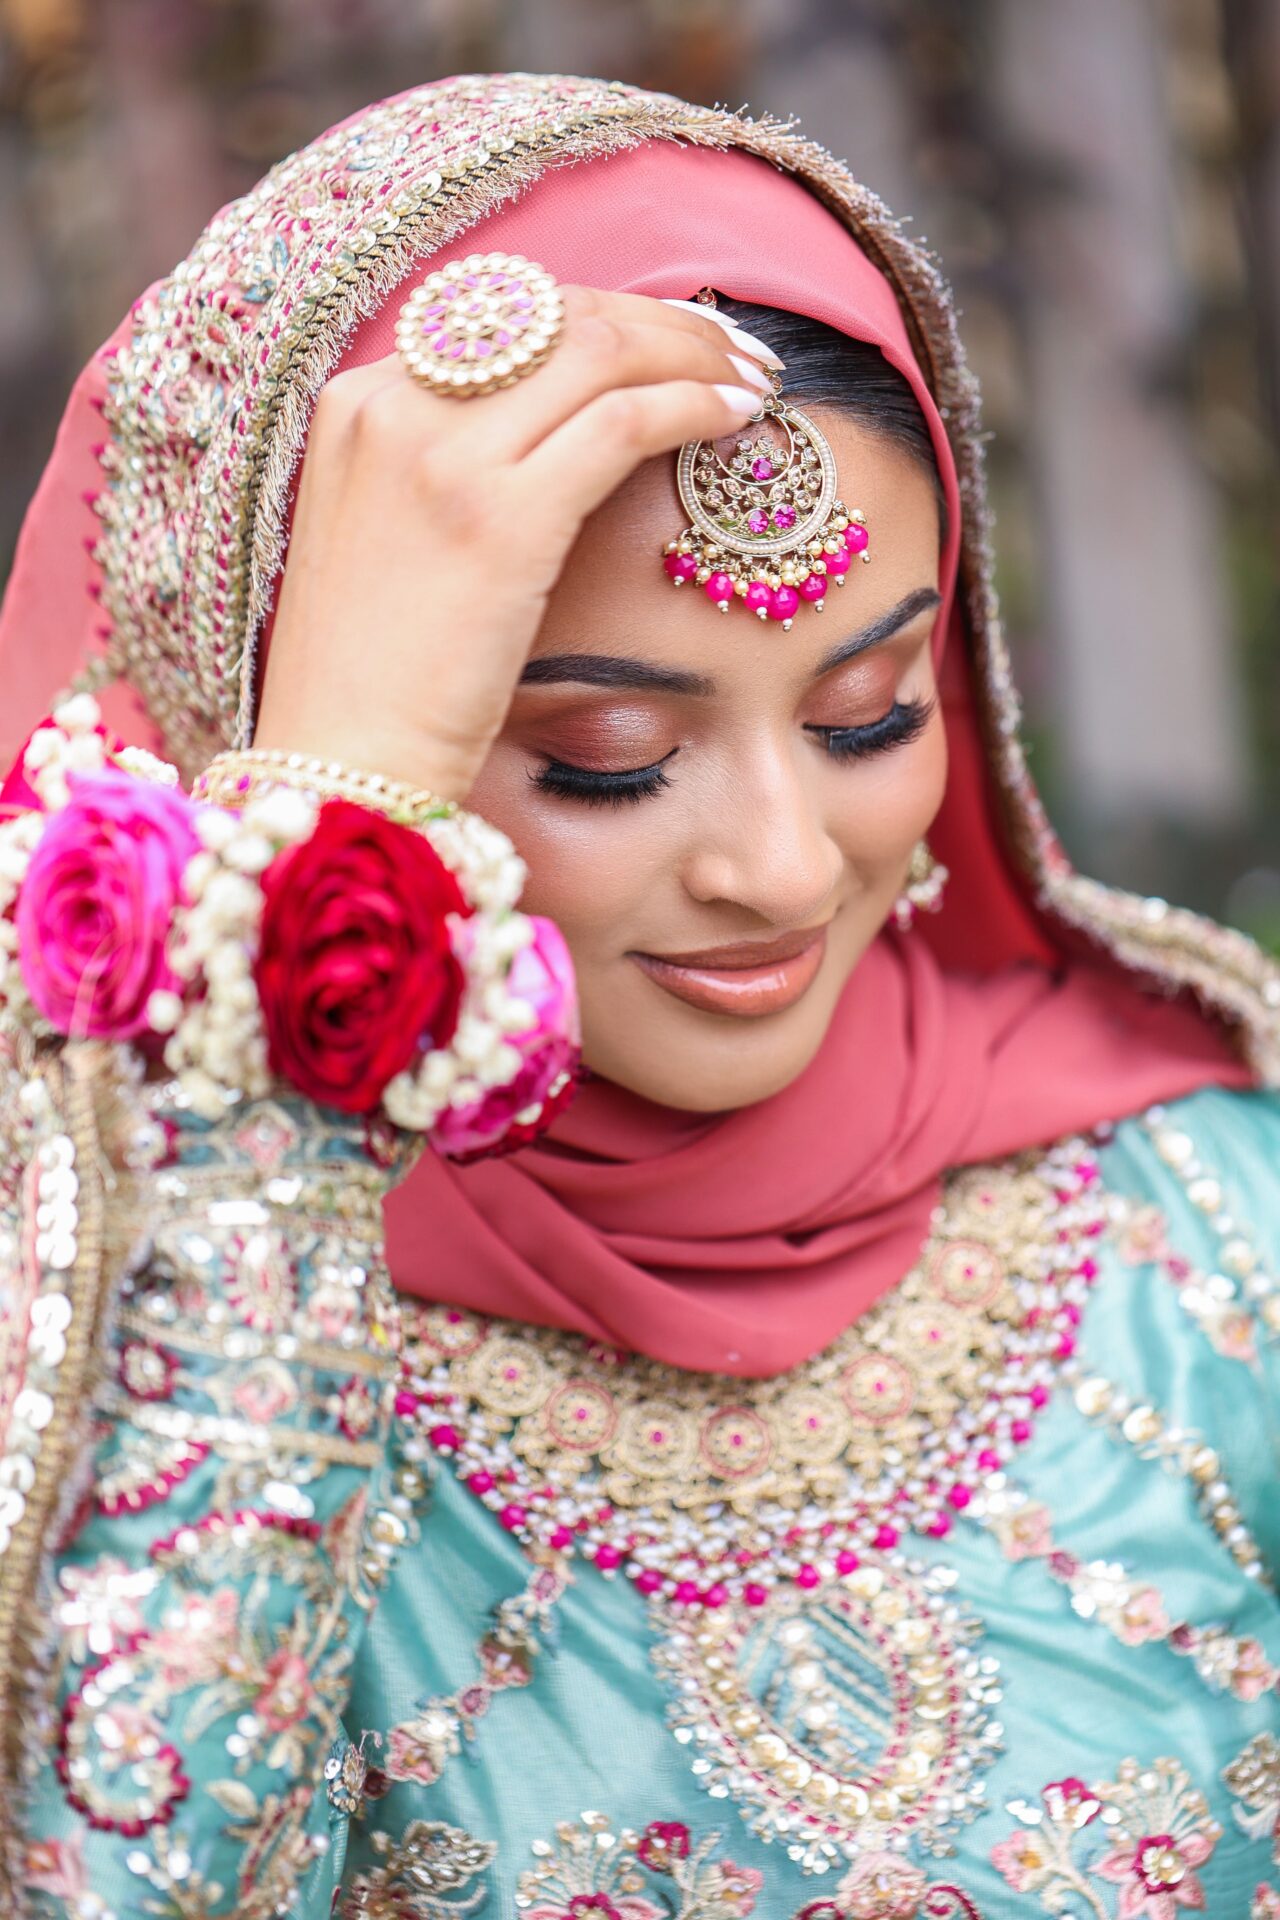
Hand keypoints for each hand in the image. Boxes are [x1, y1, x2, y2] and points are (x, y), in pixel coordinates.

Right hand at [252, 290, 780, 801]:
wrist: (341, 766)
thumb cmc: (377, 682)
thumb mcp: (391, 540)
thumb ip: (450, 469)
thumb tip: (564, 429)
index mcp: (360, 404)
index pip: (501, 315)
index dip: (600, 318)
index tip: (667, 339)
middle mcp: (393, 407)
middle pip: (556, 316)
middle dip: (660, 323)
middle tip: (733, 347)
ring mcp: (441, 457)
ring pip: (600, 352)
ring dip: (693, 353)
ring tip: (754, 376)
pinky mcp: (499, 516)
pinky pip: (622, 420)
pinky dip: (692, 404)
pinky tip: (738, 418)